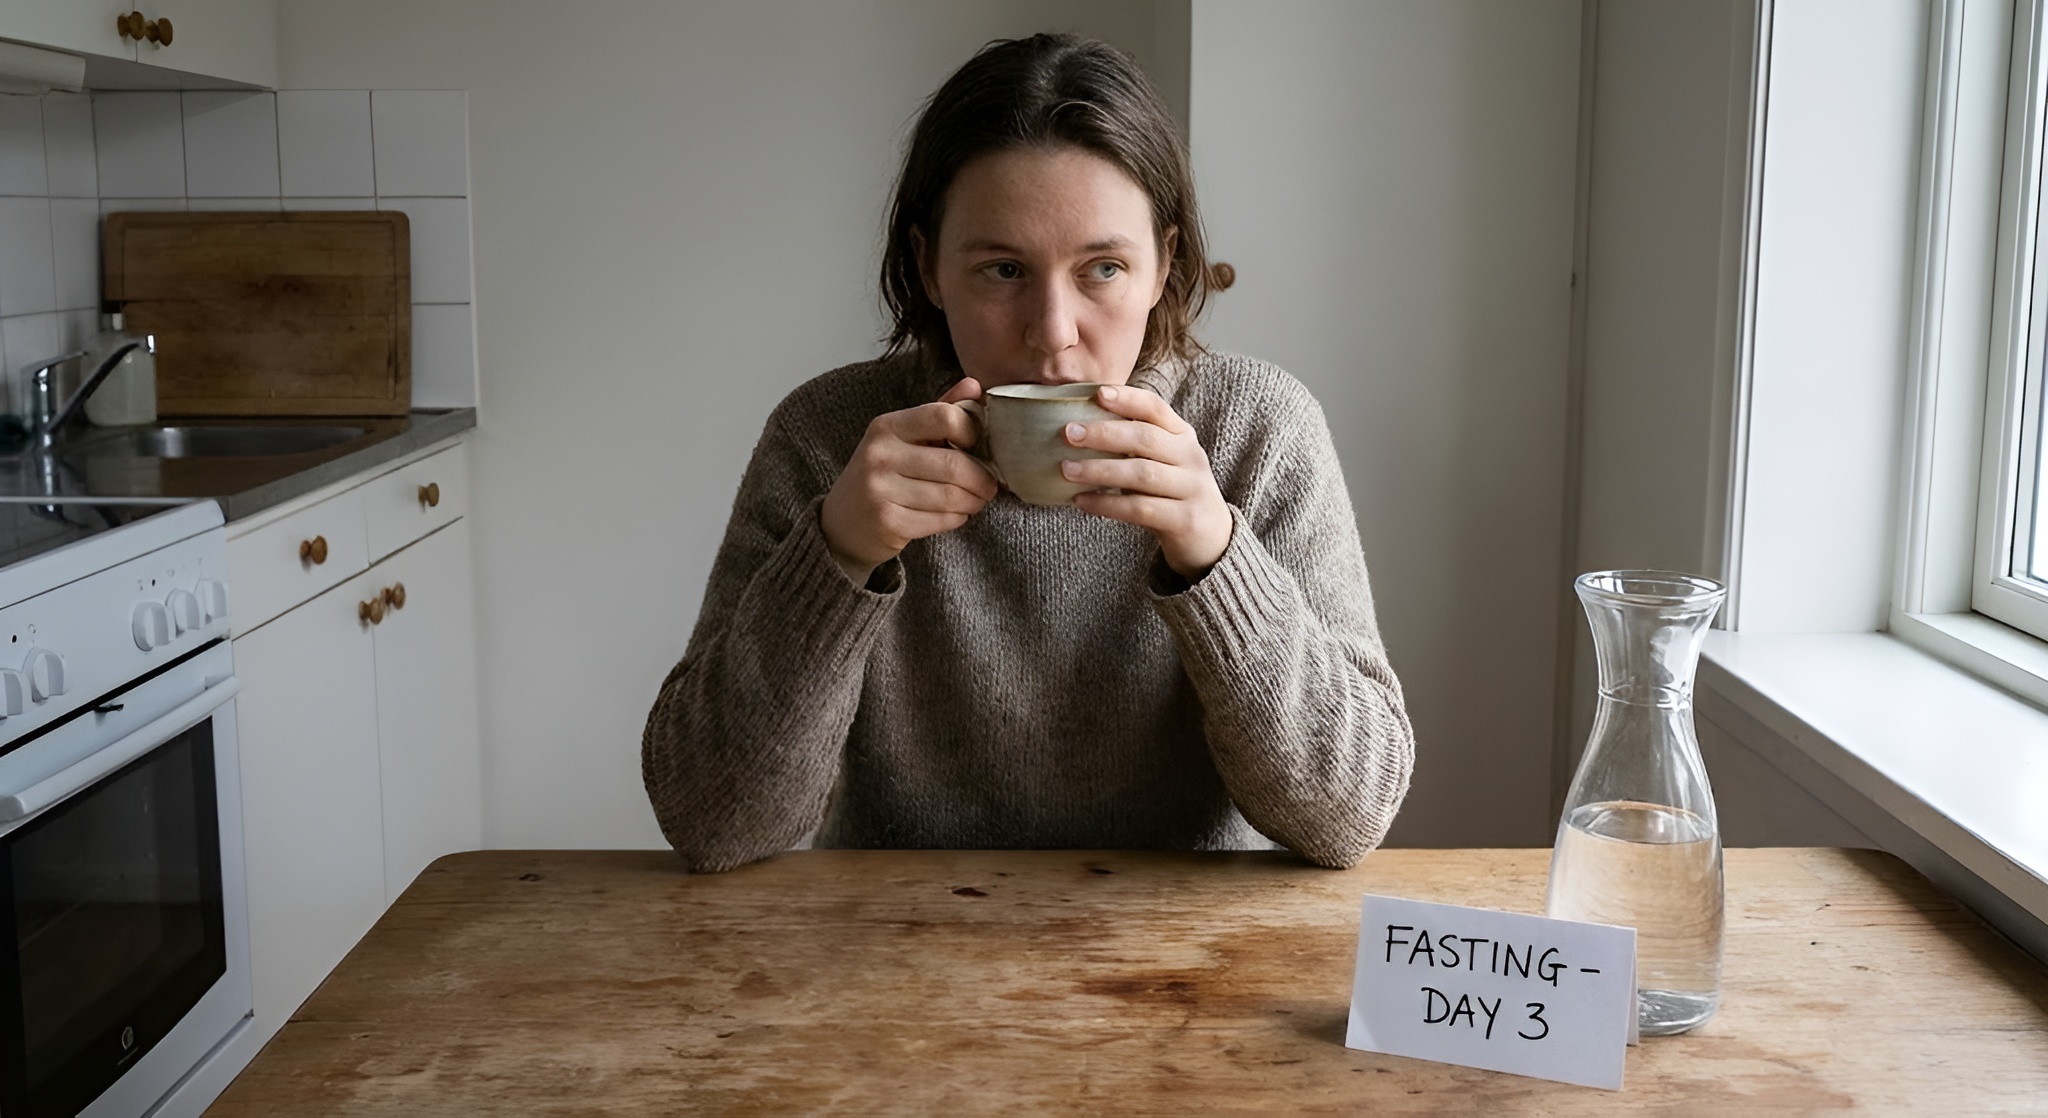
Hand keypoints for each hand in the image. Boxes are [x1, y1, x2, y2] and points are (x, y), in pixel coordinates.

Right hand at [820, 377, 996, 581]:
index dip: (971, 430)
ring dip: (973, 501)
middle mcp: (880, 454)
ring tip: (975, 500)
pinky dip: (957, 519)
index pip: (944, 416)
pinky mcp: (888, 522)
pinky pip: (941, 520)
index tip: (976, 444)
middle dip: (982, 479)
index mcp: (887, 426)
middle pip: (954, 464)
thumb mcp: (904, 436)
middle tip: (989, 486)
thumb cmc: (884, 473)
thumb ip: (940, 410)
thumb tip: (975, 385)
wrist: (843, 522)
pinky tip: (954, 514)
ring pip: (951, 496)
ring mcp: (880, 489)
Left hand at [1063, 384, 1232, 579]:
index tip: (1098, 393)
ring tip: (1067, 470)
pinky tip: (1081, 501)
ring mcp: (1190, 488)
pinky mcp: (1184, 519)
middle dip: (1104, 434)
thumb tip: (1077, 429)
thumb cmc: (1173, 492)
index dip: (1128, 399)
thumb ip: (1133, 445)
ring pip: (1141, 474)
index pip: (1155, 408)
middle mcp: (1190, 457)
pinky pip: (1140, 509)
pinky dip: (1107, 504)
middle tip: (1069, 433)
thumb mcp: (1162, 461)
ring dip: (1100, 470)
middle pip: (1145, 438)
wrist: (1212, 536)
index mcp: (1182, 435)